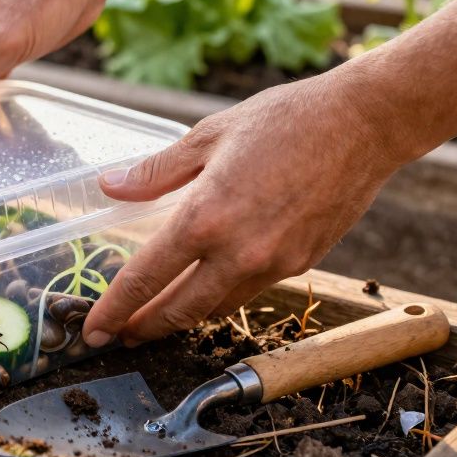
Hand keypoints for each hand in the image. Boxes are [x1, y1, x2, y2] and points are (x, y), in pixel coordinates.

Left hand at [81, 74, 406, 346]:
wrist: (364, 124)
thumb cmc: (284, 120)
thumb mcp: (207, 136)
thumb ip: (155, 172)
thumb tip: (110, 187)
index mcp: (205, 217)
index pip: (146, 278)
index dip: (114, 309)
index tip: (92, 330)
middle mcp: (238, 252)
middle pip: (179, 310)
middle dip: (143, 328)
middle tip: (118, 336)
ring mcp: (274, 263)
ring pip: (216, 308)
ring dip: (182, 319)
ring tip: (155, 318)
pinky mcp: (302, 263)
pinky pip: (250, 292)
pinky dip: (220, 298)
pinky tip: (206, 289)